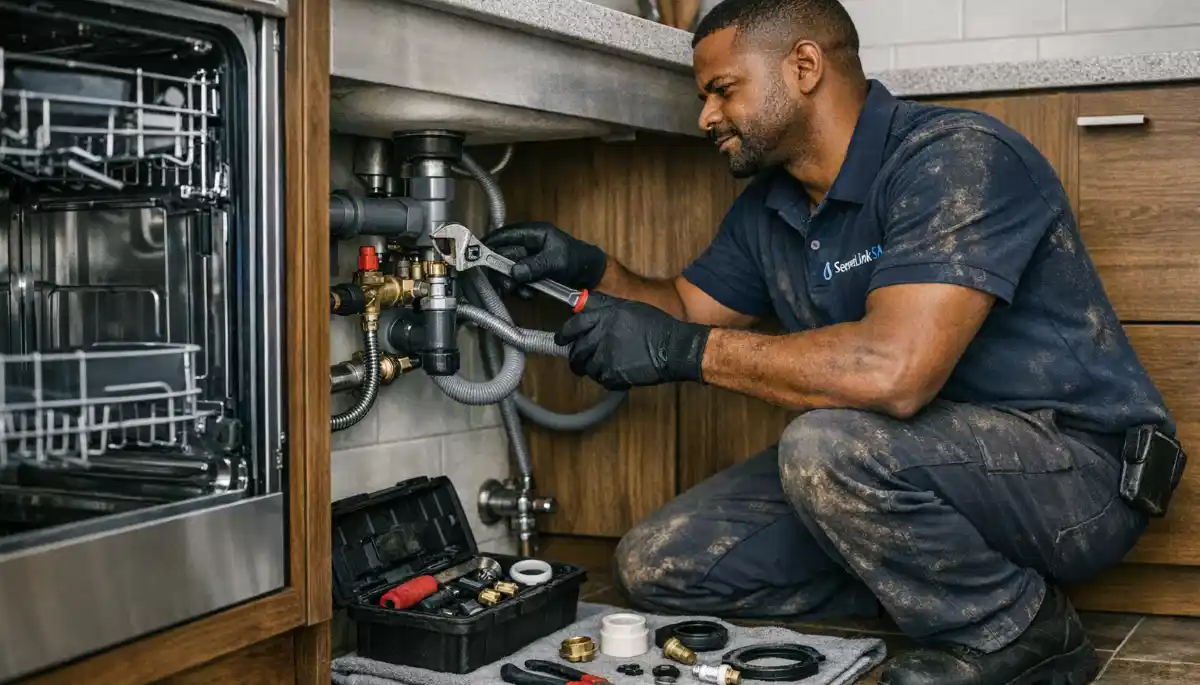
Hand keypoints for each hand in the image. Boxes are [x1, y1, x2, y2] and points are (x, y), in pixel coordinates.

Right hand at [482, 220, 607, 297]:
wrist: (590, 275)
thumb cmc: (577, 260)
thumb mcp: (557, 261)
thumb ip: (535, 265)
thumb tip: (515, 272)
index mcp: (533, 233)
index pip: (505, 234)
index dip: (490, 243)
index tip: (479, 256)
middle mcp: (526, 245)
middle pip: (502, 255)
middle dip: (501, 272)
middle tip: (505, 286)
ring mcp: (527, 259)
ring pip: (507, 270)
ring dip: (511, 283)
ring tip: (523, 293)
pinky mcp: (529, 273)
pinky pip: (516, 281)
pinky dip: (520, 290)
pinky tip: (530, 295)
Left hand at [555, 294, 711, 389]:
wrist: (673, 346)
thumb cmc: (657, 326)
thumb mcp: (629, 308)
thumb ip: (605, 309)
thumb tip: (585, 309)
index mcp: (603, 317)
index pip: (573, 326)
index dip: (564, 335)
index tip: (561, 340)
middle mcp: (600, 335)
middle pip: (577, 351)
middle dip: (576, 358)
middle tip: (578, 361)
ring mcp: (606, 356)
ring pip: (587, 368)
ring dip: (592, 369)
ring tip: (602, 367)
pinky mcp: (614, 374)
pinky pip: (602, 380)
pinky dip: (607, 379)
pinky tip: (617, 374)